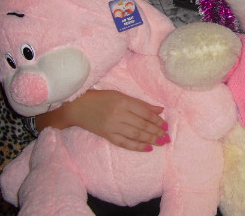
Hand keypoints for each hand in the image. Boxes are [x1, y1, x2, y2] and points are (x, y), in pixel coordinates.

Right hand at [35, 90, 168, 151]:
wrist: (77, 107)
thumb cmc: (101, 98)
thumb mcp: (121, 96)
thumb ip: (140, 104)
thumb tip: (160, 110)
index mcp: (123, 102)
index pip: (145, 113)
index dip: (157, 120)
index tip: (166, 125)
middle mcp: (118, 114)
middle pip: (142, 125)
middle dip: (156, 131)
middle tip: (167, 137)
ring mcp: (112, 126)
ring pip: (135, 135)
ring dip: (150, 139)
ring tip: (161, 142)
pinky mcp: (107, 135)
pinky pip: (124, 143)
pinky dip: (137, 146)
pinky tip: (147, 148)